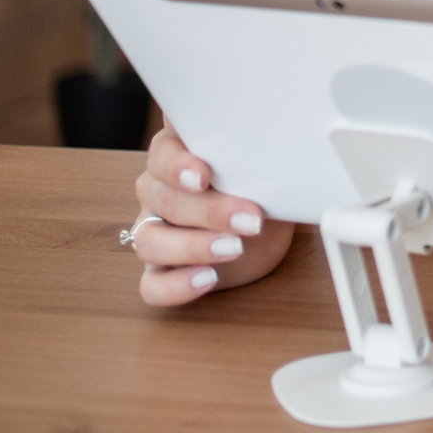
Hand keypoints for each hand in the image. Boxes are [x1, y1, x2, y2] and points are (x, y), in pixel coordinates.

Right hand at [131, 125, 293, 306]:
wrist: (266, 223)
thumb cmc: (257, 185)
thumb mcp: (261, 166)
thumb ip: (255, 155)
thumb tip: (281, 147)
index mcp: (177, 156)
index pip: (163, 154)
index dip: (178, 166)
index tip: (202, 176)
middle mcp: (158, 193)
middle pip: (164, 200)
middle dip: (210, 211)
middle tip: (251, 218)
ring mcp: (155, 233)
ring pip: (151, 242)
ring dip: (193, 247)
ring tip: (234, 248)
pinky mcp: (161, 271)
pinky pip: (152, 285)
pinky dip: (176, 285)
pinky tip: (207, 278)